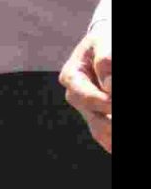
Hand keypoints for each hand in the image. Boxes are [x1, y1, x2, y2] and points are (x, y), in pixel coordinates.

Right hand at [61, 27, 111, 152]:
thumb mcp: (105, 42)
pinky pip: (106, 136)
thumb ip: (106, 60)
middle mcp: (77, 97)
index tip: (113, 101)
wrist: (106, 45)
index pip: (86, 96)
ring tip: (114, 144)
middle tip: (116, 117)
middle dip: (111, 124)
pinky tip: (113, 147)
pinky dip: (110, 141)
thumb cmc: (106, 41)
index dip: (106, 102)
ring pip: (101, 132)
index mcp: (72, 78)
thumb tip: (110, 87)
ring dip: (110, 136)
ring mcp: (89, 110)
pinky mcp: (101, 117)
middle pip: (95, 119)